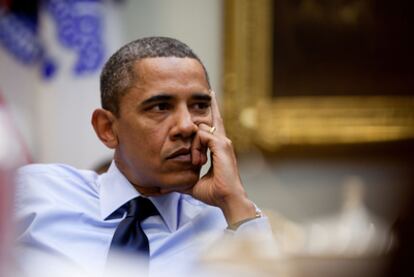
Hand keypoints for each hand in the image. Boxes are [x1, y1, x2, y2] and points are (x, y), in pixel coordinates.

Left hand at [185, 91, 256, 224]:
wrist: (227, 199)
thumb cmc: (214, 193)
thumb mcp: (193, 182)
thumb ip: (183, 177)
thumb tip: (167, 183)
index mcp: (219, 148)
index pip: (215, 124)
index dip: (213, 109)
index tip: (210, 96)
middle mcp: (223, 141)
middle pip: (212, 117)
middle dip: (204, 115)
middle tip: (200, 138)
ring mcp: (224, 142)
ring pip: (200, 129)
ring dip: (193, 145)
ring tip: (197, 162)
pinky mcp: (221, 145)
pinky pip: (202, 135)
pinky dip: (196, 147)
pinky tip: (199, 160)